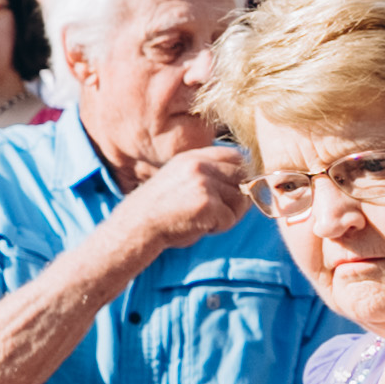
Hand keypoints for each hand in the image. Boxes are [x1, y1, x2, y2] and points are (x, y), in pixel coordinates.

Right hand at [108, 142, 254, 261]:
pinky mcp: (207, 204)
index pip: (236, 156)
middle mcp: (200, 166)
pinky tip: (201, 227)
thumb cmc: (160, 209)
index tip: (234, 189)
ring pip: (241, 200)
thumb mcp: (179, 178)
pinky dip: (219, 228)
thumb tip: (246, 180)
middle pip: (243, 177)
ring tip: (206, 219)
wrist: (137, 226)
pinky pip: (230, 218)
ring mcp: (204, 184)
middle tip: (218, 211)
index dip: (241, 174)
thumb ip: (206, 173)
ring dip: (228, 215)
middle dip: (237, 197)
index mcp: (193, 157)